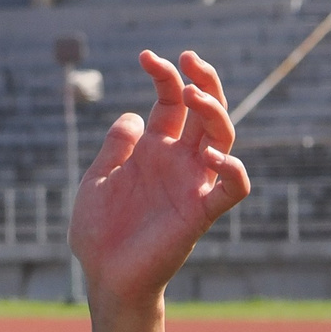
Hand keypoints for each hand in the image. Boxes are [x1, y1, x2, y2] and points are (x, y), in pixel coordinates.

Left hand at [71, 50, 251, 310]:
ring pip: (223, 139)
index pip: (170, 103)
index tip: (147, 56)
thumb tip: (132, 115)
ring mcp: (192, 184)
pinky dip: (233, 171)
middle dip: (203, 81)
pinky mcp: (200, 213)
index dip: (164, 77)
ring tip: (194, 94)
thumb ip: (115, 148)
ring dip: (215, 113)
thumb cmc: (100, 230)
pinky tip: (214, 157)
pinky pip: (231, 189)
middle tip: (188, 58)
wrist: (104, 275)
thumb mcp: (97, 180)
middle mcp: (178, 161)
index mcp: (153, 149)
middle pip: (205, 112)